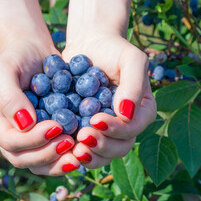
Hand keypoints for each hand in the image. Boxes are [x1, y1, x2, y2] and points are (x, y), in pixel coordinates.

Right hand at [0, 39, 79, 174]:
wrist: (34, 51)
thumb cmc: (16, 56)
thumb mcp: (5, 69)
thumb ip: (9, 96)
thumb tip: (24, 125)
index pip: (9, 141)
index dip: (32, 140)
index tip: (56, 127)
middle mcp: (4, 134)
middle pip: (22, 158)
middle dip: (47, 154)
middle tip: (70, 143)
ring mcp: (23, 138)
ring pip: (37, 163)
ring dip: (57, 163)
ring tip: (78, 155)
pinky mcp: (41, 137)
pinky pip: (51, 155)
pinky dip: (65, 157)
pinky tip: (81, 151)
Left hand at [63, 34, 156, 167]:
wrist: (90, 45)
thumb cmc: (114, 49)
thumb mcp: (131, 59)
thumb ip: (134, 85)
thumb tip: (126, 114)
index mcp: (141, 112)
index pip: (132, 129)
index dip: (116, 130)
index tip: (95, 120)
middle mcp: (125, 125)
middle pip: (119, 147)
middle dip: (101, 146)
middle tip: (81, 137)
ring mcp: (105, 130)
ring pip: (101, 153)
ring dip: (88, 155)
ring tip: (72, 148)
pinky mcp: (85, 128)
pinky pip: (82, 146)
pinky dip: (72, 150)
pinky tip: (59, 144)